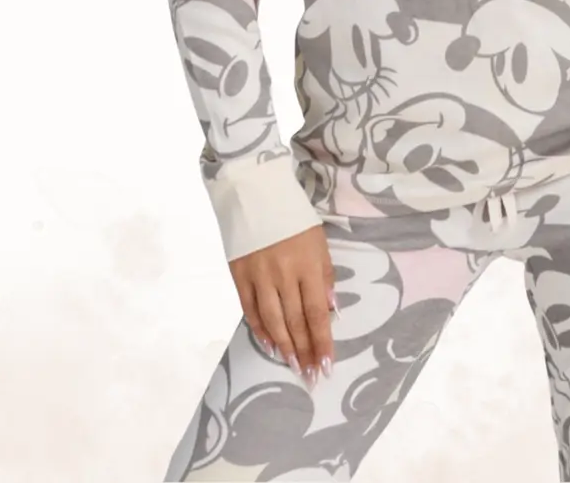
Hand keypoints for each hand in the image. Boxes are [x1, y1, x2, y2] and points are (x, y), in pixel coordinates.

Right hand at [229, 224, 335, 384]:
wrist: (255, 194)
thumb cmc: (294, 219)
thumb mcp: (319, 241)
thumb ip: (325, 276)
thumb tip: (331, 311)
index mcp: (308, 265)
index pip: (317, 312)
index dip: (322, 341)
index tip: (327, 365)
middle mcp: (283, 274)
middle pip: (295, 321)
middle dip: (304, 351)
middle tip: (311, 376)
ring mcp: (259, 276)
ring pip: (273, 320)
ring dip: (284, 347)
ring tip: (293, 366)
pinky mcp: (239, 276)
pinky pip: (250, 310)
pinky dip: (260, 330)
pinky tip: (269, 344)